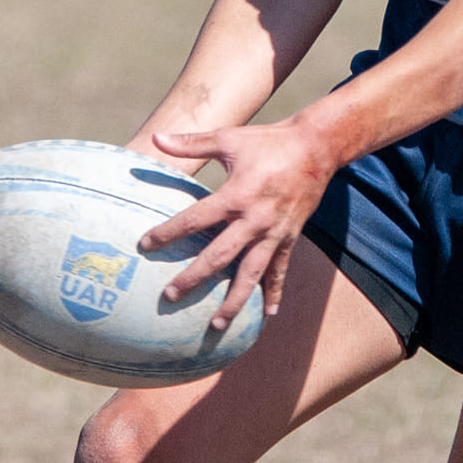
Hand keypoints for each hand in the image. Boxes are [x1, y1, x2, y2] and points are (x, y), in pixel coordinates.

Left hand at [136, 118, 337, 330]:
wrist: (317, 147)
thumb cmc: (268, 141)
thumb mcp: (229, 138)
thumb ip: (191, 143)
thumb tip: (155, 138)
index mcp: (236, 195)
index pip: (195, 219)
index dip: (168, 232)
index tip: (145, 244)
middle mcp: (254, 219)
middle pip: (219, 256)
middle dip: (194, 277)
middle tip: (170, 296)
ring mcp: (274, 232)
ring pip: (251, 274)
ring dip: (234, 301)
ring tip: (216, 324)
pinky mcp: (290, 237)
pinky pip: (281, 270)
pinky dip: (274, 292)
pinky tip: (269, 314)